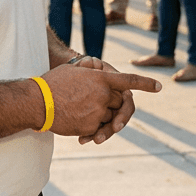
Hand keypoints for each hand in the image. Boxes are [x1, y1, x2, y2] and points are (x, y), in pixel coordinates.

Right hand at [39, 62, 160, 142]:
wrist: (37, 102)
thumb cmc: (51, 83)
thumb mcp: (73, 70)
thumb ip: (90, 71)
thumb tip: (98, 67)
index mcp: (100, 78)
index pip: (129, 81)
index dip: (145, 84)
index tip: (159, 87)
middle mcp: (103, 94)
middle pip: (119, 102)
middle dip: (111, 104)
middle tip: (93, 103)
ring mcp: (98, 111)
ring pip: (110, 117)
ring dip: (100, 117)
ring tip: (79, 113)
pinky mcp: (92, 126)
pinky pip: (100, 129)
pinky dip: (93, 129)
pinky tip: (77, 124)